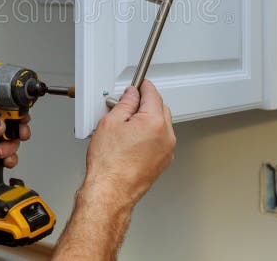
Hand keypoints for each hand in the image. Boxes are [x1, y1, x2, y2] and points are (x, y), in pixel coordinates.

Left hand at [0, 113, 30, 181]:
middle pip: (15, 124)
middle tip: (19, 132)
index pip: (5, 107)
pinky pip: (10, 158)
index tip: (20, 115)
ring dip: (10, 146)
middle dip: (21, 128)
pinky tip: (2, 159)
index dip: (16, 110)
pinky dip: (10, 159)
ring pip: (14, 142)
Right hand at [85, 81, 175, 206]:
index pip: (153, 94)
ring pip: (161, 125)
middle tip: (127, 107)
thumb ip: (124, 104)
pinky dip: (150, 135)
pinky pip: (160, 140)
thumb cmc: (109, 164)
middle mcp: (166, 136)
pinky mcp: (163, 161)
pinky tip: (132, 141)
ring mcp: (167, 150)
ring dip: (148, 120)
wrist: (110, 191)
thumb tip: (131, 95)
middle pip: (160, 108)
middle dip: (145, 104)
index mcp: (155, 122)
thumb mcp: (110, 123)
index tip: (138, 85)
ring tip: (126, 128)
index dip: (143, 87)